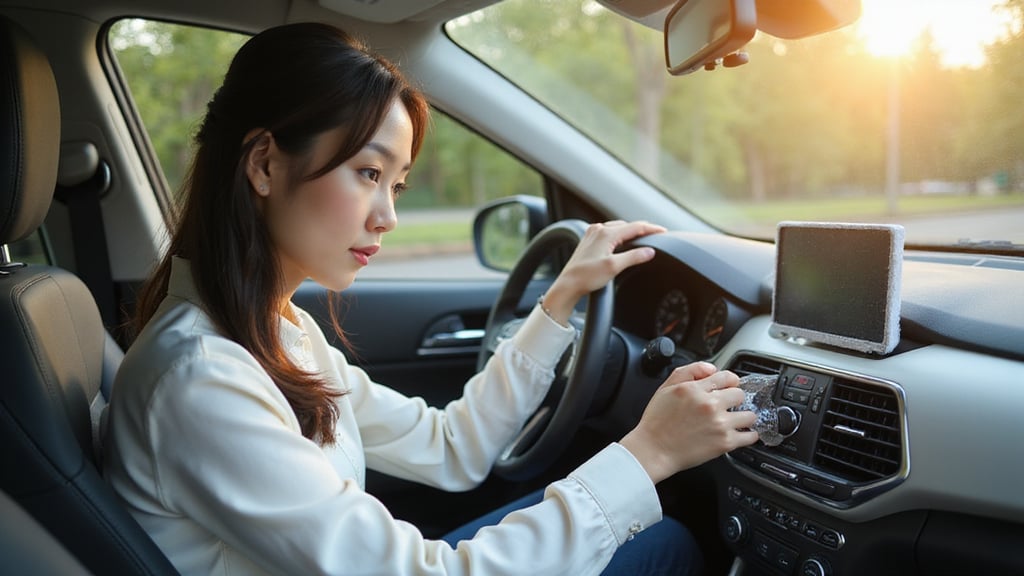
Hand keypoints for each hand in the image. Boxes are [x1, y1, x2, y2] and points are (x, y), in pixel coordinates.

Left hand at [541, 220, 665, 323]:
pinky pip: (609, 233)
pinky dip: (619, 235)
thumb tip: (650, 251)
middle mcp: (598, 230)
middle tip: (656, 234)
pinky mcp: (589, 241)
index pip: (635, 227)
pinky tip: (622, 241)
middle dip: (642, 229)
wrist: (568, 284)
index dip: (651, 229)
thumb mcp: (614, 267)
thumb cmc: (586, 276)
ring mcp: (592, 234)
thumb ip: (634, 257)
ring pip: (617, 228)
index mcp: (606, 233)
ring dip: (630, 232)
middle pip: (627, 226)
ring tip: (643, 236)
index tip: (663, 231)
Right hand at [620, 362, 758, 483]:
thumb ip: (689, 371)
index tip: (728, 388)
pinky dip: (748, 435)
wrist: (654, 450)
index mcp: (695, 389)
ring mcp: (719, 424)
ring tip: (735, 421)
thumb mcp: (665, 387)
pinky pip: (750, 436)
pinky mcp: (725, 443)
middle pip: (740, 394)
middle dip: (734, 399)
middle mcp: (709, 405)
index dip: (728, 382)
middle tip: (727, 407)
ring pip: (749, 415)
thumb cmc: (657, 422)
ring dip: (743, 417)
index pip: (726, 377)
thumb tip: (712, 369)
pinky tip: (741, 435)